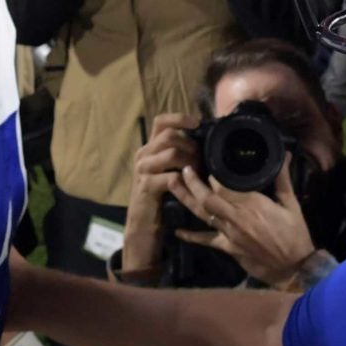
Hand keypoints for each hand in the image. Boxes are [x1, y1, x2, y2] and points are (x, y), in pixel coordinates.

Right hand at [120, 112, 200, 276]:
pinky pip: (171, 176)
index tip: (197, 123)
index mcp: (149, 149)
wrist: (143, 227)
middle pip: (170, 136)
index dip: (180, 118)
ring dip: (191, 163)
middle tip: (202, 161)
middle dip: (191, 146)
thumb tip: (203, 142)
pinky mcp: (147, 186)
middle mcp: (143, 155)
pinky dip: (185, 181)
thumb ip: (178, 156)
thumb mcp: (167, 172)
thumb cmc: (161, 199)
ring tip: (198, 175)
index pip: (161, 122)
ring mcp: (143, 170)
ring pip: (172, 153)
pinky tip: (191, 187)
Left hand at [173, 161, 319, 288]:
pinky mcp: (227, 248)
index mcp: (252, 204)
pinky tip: (177, 231)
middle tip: (183, 169)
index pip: (226, 186)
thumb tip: (283, 154)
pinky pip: (206, 240)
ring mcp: (229, 234)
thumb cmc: (294, 234)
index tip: (207, 162)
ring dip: (186, 199)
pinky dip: (191, 236)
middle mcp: (236, 217)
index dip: (214, 174)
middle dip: (193, 183)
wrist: (293, 268)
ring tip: (172, 184)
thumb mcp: (292, 204)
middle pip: (208, 198)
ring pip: (203, 214)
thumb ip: (283, 179)